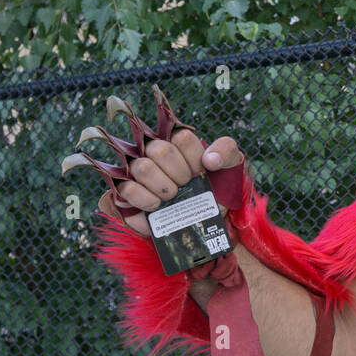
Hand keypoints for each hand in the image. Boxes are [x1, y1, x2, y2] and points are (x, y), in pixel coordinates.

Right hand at [100, 134, 244, 236]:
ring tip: (173, 196)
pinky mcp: (125, 193)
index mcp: (177, 142)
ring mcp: (136, 172)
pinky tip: (157, 206)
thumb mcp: (230, 165)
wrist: (204, 218)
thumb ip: (226, 151)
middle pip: (160, 150)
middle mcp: (153, 153)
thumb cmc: (216, 187)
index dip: (193, 158)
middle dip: (180, 173)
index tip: (201, 172)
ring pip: (142, 167)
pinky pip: (127, 189)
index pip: (181, 137)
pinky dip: (145, 199)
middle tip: (186, 185)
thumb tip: (210, 159)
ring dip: (163, 186)